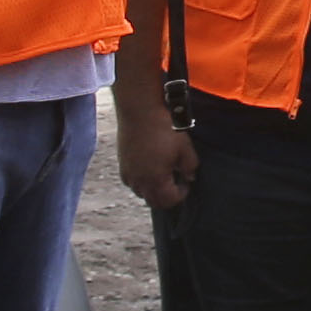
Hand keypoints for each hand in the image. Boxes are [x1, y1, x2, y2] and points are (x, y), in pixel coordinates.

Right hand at [117, 92, 194, 208]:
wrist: (141, 110)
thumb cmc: (165, 129)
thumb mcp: (185, 149)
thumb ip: (190, 167)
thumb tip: (190, 177)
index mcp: (155, 180)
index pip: (169, 201)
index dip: (181, 194)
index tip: (186, 182)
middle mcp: (138, 181)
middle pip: (153, 201)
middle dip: (167, 196)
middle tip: (176, 181)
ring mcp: (127, 172)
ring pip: (141, 192)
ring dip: (153, 189)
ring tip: (163, 173)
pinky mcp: (121, 163)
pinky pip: (131, 181)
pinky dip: (142, 180)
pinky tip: (150, 166)